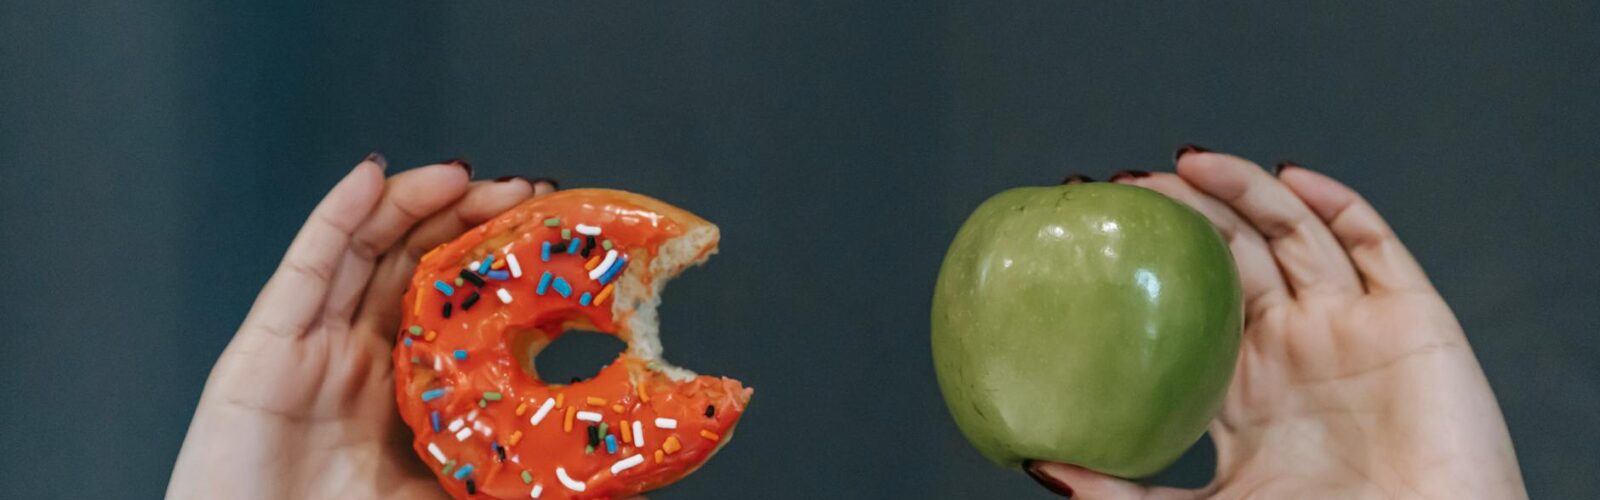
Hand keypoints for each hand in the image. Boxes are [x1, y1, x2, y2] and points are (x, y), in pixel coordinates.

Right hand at [167, 156, 553, 498]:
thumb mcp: (444, 498)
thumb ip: (505, 482)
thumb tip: (608, 493)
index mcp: (398, 386)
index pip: (448, 297)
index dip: (490, 257)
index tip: (546, 229)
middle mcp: (353, 355)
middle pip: (409, 259)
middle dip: (462, 215)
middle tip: (521, 190)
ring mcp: (308, 346)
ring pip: (361, 247)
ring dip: (410, 200)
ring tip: (462, 172)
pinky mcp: (263, 350)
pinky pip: (304, 269)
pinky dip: (337, 215)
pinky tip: (371, 177)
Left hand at [1027, 150, 1524, 498]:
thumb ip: (1122, 493)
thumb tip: (1037, 463)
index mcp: (1245, 386)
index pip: (1187, 299)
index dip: (1146, 259)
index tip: (1090, 226)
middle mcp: (1296, 346)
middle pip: (1236, 252)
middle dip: (1185, 210)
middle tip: (1127, 185)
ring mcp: (1352, 328)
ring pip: (1295, 232)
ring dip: (1245, 190)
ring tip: (1188, 164)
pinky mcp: (1412, 322)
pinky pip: (1376, 245)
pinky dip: (1337, 204)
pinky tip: (1291, 176)